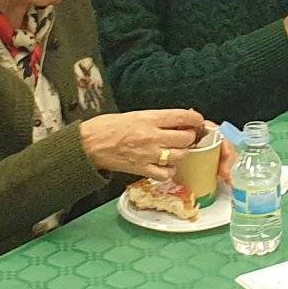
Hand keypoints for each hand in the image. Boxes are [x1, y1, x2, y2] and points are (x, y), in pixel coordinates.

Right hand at [79, 108, 209, 177]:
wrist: (89, 144)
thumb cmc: (109, 126)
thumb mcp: (136, 114)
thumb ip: (158, 118)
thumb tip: (180, 120)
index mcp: (149, 118)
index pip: (183, 117)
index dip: (196, 119)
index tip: (197, 122)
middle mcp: (152, 136)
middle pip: (186, 138)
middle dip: (191, 137)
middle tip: (187, 137)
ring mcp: (148, 154)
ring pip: (180, 156)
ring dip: (182, 154)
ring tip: (175, 151)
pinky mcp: (142, 169)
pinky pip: (166, 174)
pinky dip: (169, 171)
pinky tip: (165, 165)